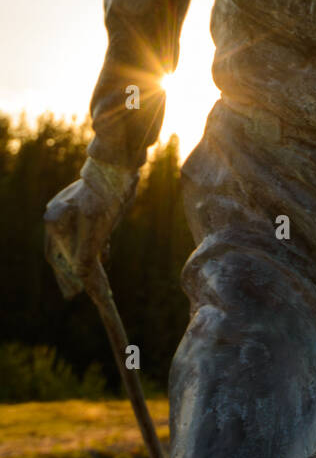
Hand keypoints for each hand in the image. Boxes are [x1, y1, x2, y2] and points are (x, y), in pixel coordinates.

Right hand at [44, 160, 137, 298]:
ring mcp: (70, 212)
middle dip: (72, 274)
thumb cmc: (107, 195)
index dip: (67, 278)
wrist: (119, 164)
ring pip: (75, 244)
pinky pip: (86, 234)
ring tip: (93, 281)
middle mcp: (58, 217)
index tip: (78, 293)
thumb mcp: (96, 229)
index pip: (57, 258)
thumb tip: (82, 277)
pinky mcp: (85, 208)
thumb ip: (85, 256)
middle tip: (77, 293)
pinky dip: (93, 246)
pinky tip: (104, 255)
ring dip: (83, 262)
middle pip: (62, 253)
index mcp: (54, 221)